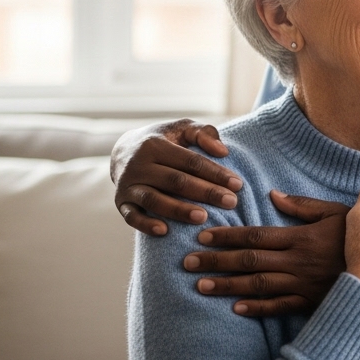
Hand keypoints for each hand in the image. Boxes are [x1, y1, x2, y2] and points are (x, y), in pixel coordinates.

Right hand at [112, 119, 243, 235]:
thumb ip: (203, 133)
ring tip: (204, 218)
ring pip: (154, 200)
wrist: (122, 152)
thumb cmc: (164, 141)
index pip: (190, 161)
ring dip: (179, 210)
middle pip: (175, 181)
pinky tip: (165, 231)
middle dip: (205, 193)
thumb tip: (223, 151)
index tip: (238, 184)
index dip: (215, 173)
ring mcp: (127, 185)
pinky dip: (146, 225)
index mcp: (155, 145)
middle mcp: (138, 165)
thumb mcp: (181, 129)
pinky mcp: (121, 202)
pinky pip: (132, 216)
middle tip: (231, 202)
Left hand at [182, 192, 348, 316]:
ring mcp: (303, 284)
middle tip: (187, 262)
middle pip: (249, 260)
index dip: (227, 236)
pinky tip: (235, 308)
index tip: (203, 236)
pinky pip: (279, 307)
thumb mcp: (337, 213)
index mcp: (301, 237)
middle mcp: (297, 261)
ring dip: (227, 285)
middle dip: (215, 260)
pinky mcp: (311, 303)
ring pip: (257, 285)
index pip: (256, 236)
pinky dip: (257, 308)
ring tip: (200, 285)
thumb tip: (272, 194)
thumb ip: (303, 205)